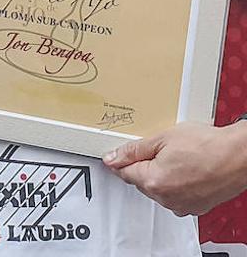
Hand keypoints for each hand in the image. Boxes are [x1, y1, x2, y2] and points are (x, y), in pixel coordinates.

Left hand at [104, 121, 246, 215]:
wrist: (239, 156)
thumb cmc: (208, 146)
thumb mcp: (162, 138)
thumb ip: (133, 150)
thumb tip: (113, 157)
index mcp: (153, 181)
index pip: (123, 172)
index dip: (121, 160)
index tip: (119, 155)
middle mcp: (166, 198)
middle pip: (141, 181)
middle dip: (144, 165)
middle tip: (160, 149)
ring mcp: (182, 205)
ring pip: (159, 189)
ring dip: (161, 175)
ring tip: (179, 158)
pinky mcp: (196, 207)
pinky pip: (176, 196)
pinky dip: (177, 184)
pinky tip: (188, 169)